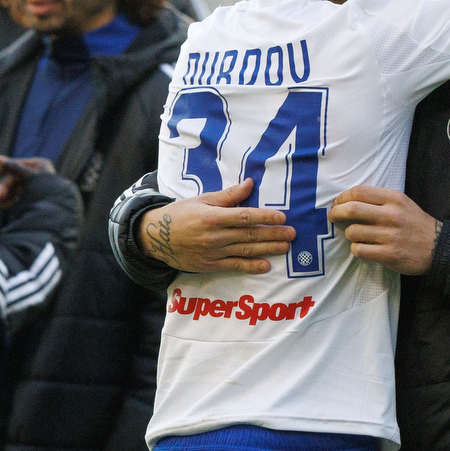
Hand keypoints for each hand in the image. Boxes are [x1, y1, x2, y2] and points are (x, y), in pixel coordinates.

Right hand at [0, 155, 56, 207]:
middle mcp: (37, 175)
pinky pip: (16, 197)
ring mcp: (34, 187)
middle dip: (4, 186)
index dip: (2, 167)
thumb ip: (13, 167)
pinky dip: (9, 200)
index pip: (17, 163)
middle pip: (14, 177)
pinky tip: (4, 205)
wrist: (59, 212)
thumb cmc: (46, 190)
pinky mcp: (32, 200)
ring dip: (4, 194)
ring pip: (13, 188)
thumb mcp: (29, 176)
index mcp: (39, 165)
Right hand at [141, 179, 294, 273]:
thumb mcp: (202, 200)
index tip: (282, 217)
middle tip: (293, 233)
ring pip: (246, 250)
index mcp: (213, 217)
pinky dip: (251, 266)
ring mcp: (213, 252)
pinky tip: (266, 266)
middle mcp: (215, 236)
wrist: (156, 237)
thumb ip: (228, 196)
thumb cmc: (181, 214)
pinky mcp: (210, 265)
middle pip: (249, 234)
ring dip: (268, 249)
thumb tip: (250, 184)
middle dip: (273, 234)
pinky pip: (234, 266)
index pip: (245, 216)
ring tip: (286, 247)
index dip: (265, 217)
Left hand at [329, 186, 439, 275]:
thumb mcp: (402, 203)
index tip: (337, 203)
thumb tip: (348, 200)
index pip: (358, 192)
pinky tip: (363, 248)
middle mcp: (391, 215)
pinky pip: (359, 250)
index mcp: (394, 198)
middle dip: (336, 213)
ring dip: (349, 234)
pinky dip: (356, 249)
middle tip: (332, 217)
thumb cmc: (415, 223)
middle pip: (351, 209)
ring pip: (353, 232)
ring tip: (356, 235)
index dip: (342, 197)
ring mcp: (390, 236)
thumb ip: (379, 200)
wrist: (438, 247)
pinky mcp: (389, 254)